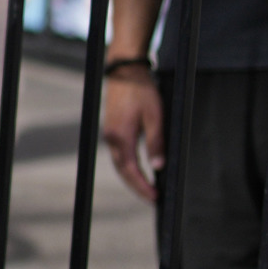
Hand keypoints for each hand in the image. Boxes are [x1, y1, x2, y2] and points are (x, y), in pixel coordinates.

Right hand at [100, 65, 166, 203]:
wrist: (125, 71)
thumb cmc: (141, 90)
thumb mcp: (155, 116)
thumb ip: (156, 143)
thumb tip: (158, 166)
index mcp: (121, 137)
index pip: (132, 170)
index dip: (143, 186)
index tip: (155, 197)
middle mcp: (111, 138)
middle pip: (122, 171)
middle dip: (137, 186)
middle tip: (152, 197)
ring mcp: (109, 133)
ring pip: (120, 163)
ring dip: (132, 177)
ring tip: (146, 187)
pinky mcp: (112, 129)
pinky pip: (119, 154)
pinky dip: (128, 166)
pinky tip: (137, 167)